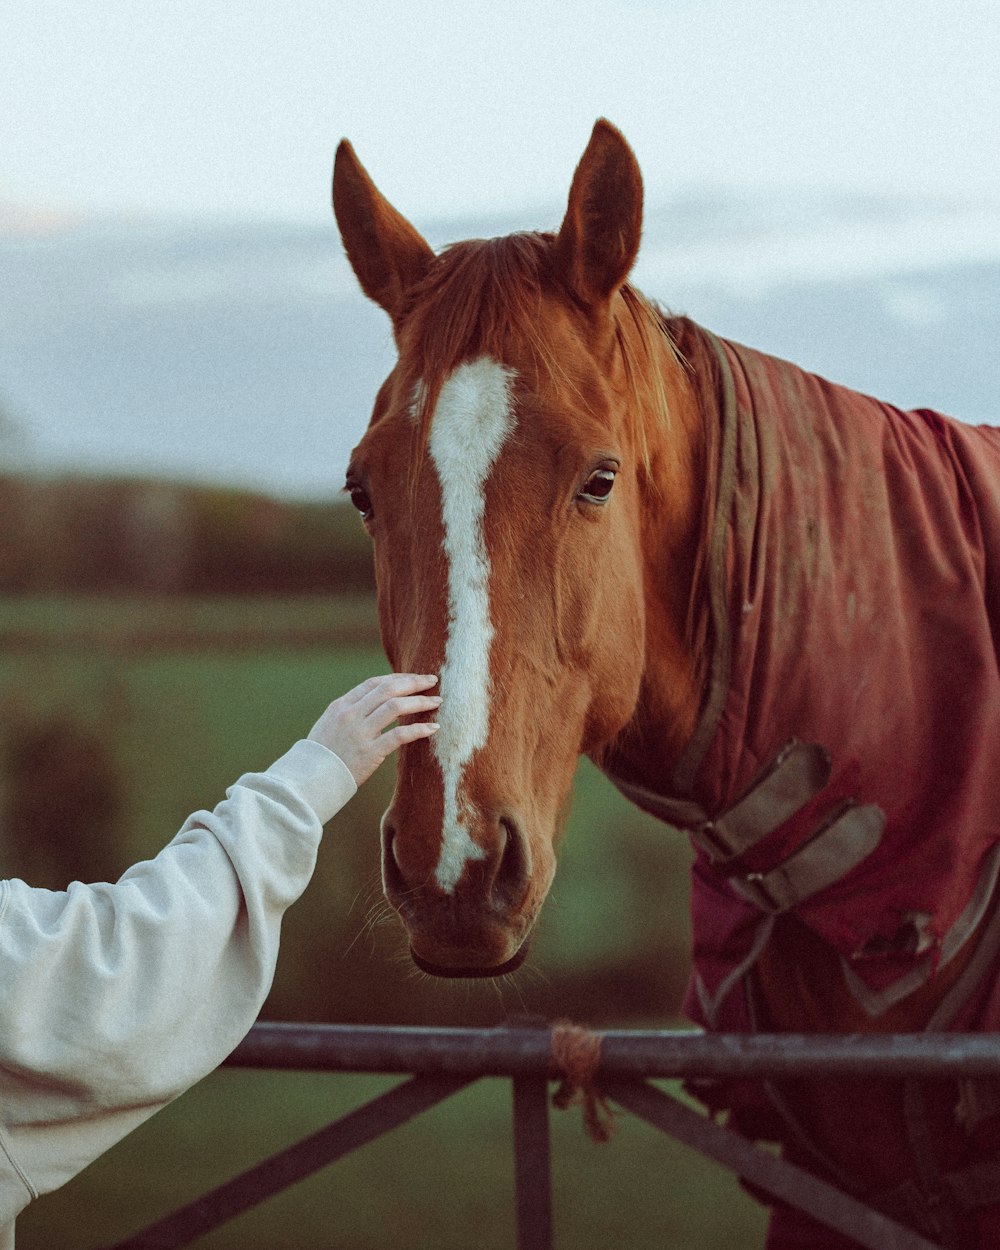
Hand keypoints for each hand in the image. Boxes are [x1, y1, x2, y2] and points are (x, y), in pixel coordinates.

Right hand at [307, 673, 439, 785]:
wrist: (308, 781)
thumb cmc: (319, 757)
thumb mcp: (328, 726)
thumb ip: (348, 714)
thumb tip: (372, 706)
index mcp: (340, 706)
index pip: (374, 683)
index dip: (397, 678)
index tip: (413, 679)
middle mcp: (350, 715)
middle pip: (388, 689)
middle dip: (413, 682)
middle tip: (432, 681)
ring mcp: (360, 733)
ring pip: (396, 707)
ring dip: (420, 701)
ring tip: (436, 702)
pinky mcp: (370, 753)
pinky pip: (400, 735)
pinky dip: (418, 729)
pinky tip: (432, 728)